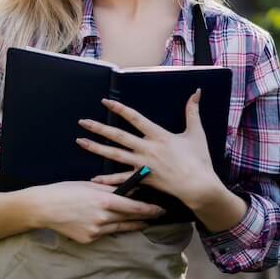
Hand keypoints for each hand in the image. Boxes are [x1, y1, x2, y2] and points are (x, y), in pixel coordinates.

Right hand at [25, 181, 166, 243]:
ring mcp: (96, 231)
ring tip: (143, 222)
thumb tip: (128, 191)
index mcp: (104, 201)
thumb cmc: (65, 191)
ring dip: (132, 225)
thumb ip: (110, 189)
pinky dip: (111, 228)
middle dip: (145, 217)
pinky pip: (105, 233)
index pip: (134, 207)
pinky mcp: (89, 239)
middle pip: (130, 220)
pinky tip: (117, 225)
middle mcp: (102, 218)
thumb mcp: (89, 185)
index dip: (150, 209)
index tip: (160, 209)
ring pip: (120, 229)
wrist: (44, 208)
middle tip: (157, 216)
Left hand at [76, 89, 221, 208]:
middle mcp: (147, 149)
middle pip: (118, 136)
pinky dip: (108, 180)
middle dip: (99, 128)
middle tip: (82, 122)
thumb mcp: (196, 133)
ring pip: (115, 155)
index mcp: (159, 135)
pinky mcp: (143, 179)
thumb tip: (197, 92)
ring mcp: (143, 165)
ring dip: (96, 148)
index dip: (119, 109)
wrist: (198, 186)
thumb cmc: (198, 160)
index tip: (105, 102)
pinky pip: (122, 179)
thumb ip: (193, 111)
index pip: (135, 118)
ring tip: (81, 142)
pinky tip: (94, 179)